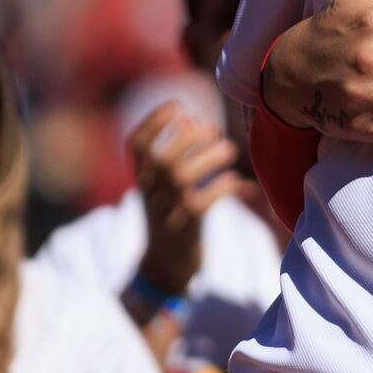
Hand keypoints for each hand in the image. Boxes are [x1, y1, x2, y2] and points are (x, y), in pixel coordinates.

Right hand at [129, 102, 251, 292]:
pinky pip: (201, 203)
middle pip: (161, 158)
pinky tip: (236, 181)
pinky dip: (220, 188)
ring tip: (230, 149)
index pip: (136, 144)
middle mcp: (149, 192)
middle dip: (187, 138)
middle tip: (212, 128)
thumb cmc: (170, 217)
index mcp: (141, 179)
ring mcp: (166, 211)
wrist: (165, 266)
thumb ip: (174, 154)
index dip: (154, 122)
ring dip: (208, 158)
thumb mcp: (162, 187)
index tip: (178, 106)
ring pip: (180, 178)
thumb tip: (194, 119)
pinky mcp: (185, 229)